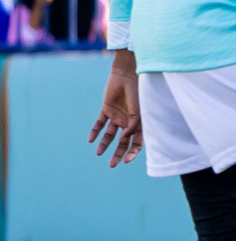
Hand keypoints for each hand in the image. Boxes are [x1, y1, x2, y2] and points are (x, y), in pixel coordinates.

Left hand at [88, 50, 142, 167]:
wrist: (127, 76)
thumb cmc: (138, 93)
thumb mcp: (139, 112)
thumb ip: (133, 126)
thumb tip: (125, 139)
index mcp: (140, 124)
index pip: (137, 143)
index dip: (132, 152)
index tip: (126, 161)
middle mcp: (128, 122)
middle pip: (123, 142)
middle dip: (118, 153)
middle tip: (112, 164)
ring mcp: (117, 117)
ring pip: (110, 135)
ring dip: (105, 144)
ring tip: (99, 153)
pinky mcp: (106, 110)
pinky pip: (100, 123)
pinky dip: (95, 131)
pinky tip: (91, 140)